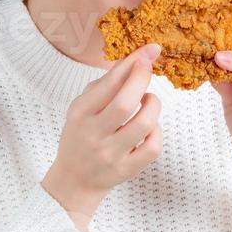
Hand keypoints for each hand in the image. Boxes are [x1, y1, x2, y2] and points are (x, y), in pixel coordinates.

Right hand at [42, 42, 162, 228]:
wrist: (75, 181)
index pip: (108, 84)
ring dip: (153, 104)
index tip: (149, 51)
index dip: (132, 64)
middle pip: (125, 102)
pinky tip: (150, 126)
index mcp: (79, 114)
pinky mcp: (126, 170)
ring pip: (144, 124)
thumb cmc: (81, 135)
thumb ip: (104, 85)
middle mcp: (93, 134)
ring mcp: (110, 155)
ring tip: (149, 100)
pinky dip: (157, 131)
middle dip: (143, 79)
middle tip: (149, 67)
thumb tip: (134, 60)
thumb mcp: (82, 108)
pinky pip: (153, 147)